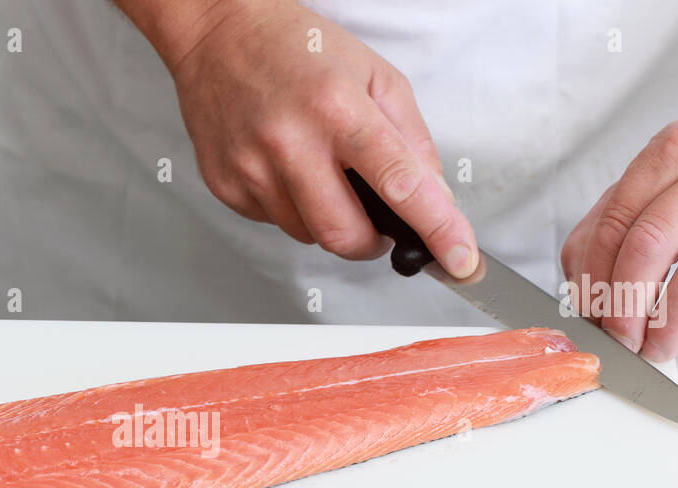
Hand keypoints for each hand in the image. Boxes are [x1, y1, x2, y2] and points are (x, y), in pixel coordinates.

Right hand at [155, 0, 475, 272]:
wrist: (219, 37)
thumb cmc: (297, 50)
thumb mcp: (374, 76)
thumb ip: (412, 140)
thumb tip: (435, 199)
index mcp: (337, 107)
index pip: (399, 183)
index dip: (436, 229)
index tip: (459, 260)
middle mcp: (291, 141)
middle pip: (345, 235)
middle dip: (371, 241)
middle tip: (375, 219)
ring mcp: (253, 168)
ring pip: (308, 236)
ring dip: (327, 219)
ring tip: (318, 171)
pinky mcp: (227, 186)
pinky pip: (275, 224)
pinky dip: (292, 208)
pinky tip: (285, 169)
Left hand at [561, 112, 677, 359]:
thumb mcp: (659, 181)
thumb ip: (609, 226)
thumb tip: (581, 292)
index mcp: (675, 151)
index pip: (616, 221)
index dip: (595, 278)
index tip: (590, 314)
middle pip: (651, 243)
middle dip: (624, 305)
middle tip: (619, 339)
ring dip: (668, 324)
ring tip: (655, 347)